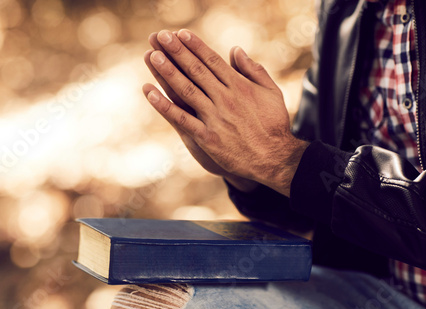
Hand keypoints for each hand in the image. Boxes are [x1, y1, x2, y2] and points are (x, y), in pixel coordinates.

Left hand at [143, 30, 307, 195]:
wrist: (274, 159)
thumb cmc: (274, 125)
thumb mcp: (271, 92)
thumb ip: (253, 69)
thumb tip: (235, 50)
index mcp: (239, 86)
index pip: (212, 61)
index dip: (195, 46)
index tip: (181, 33)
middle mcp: (225, 98)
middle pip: (196, 71)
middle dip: (177, 52)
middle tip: (161, 36)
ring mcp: (215, 118)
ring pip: (186, 90)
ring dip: (168, 72)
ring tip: (153, 55)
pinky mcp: (207, 137)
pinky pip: (182, 119)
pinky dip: (165, 106)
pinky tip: (151, 93)